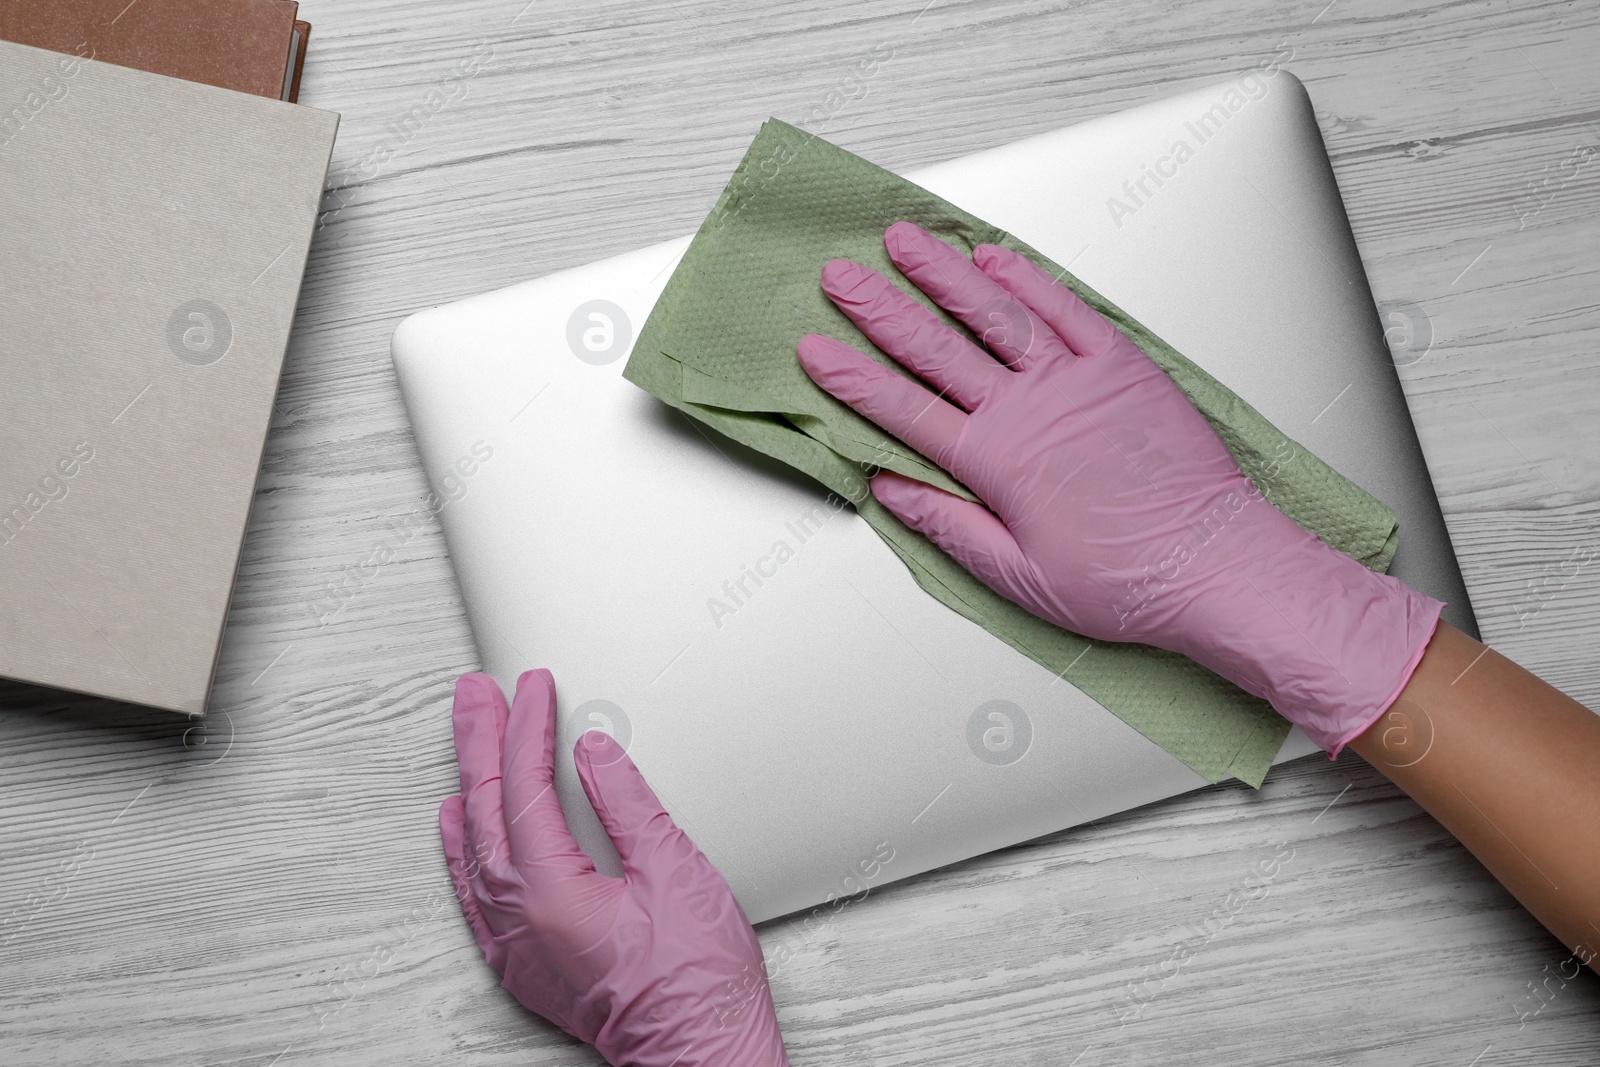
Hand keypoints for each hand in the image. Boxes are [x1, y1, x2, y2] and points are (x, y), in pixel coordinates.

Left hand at [439, 670, 788, 1066]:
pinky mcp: (524, 963)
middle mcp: (519, 920)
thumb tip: (594, 754)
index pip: (525, 788)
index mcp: (552, 893)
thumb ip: (629, 807)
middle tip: (476, 692)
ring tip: (468, 738)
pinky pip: (474, 890)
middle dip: (480, 741)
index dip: (528, 728)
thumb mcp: (676, 873)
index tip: (534, 688)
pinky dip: (463, 846)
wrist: (700, 1052)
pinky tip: (458, 824)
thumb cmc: (697, 980)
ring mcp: (515, 945)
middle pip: (485, 809)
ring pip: (473, 846)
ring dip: (470, 785)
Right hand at [797, 221, 1441, 753]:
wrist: (1214, 564)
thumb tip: (890, 488)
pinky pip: (1065, 309)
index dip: (851, 378)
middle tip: (841, 277)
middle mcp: (1028, 409)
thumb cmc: (1124, 582)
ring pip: (994, 314)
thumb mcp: (1017, 577)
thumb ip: (947, 525)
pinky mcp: (1121, 366)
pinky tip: (995, 258)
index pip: (903, 409)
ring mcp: (1074, 379)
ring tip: (905, 242)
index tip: (815, 350)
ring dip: (944, 274)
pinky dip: (1027, 280)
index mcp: (994, 463)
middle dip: (880, 308)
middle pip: (936, 348)